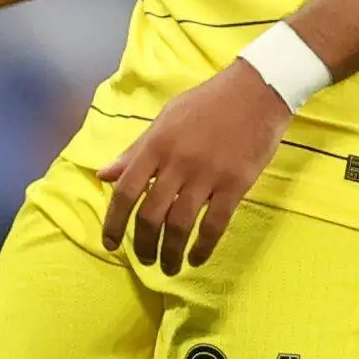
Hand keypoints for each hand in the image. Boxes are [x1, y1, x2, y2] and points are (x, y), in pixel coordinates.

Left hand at [98, 61, 291, 272]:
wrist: (254, 92)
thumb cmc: (205, 104)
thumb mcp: (164, 120)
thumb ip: (135, 151)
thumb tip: (103, 175)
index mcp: (155, 145)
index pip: (125, 191)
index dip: (113, 222)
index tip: (109, 243)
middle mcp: (176, 163)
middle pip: (150, 214)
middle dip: (143, 244)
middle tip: (143, 260)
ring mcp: (207, 175)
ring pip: (180, 224)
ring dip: (170, 252)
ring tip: (167, 266)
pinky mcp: (235, 184)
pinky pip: (215, 225)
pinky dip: (203, 247)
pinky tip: (197, 258)